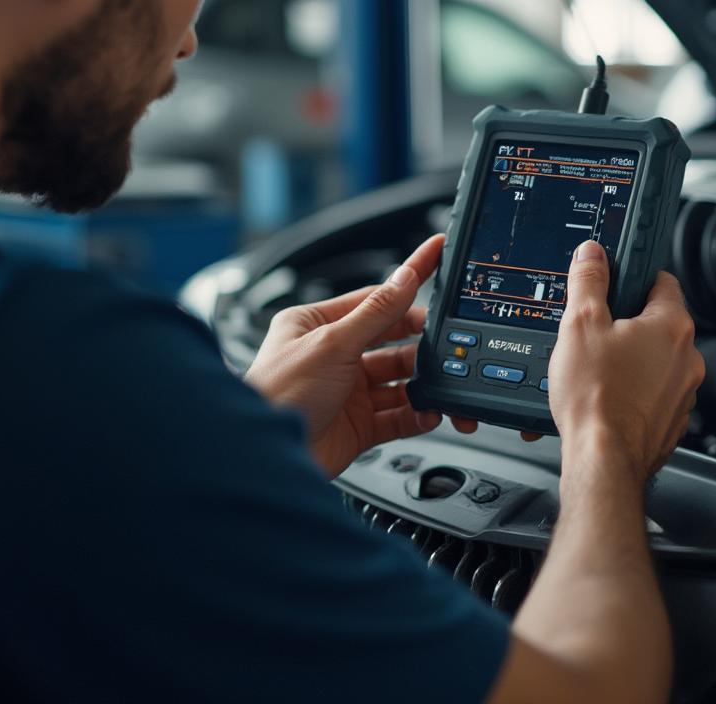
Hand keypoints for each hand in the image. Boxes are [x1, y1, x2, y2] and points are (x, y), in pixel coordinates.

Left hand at [246, 235, 446, 477]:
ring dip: (422, 383)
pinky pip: (398, 417)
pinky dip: (417, 415)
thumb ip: (376, 312)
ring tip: (441, 383)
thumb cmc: (277, 394)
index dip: (408, 281)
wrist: (265, 458)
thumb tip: (406, 277)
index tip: (437, 257)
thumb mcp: (332, 343)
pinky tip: (428, 413)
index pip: (374, 297)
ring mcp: (347, 392)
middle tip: (450, 339)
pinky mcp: (357, 427)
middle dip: (422, 342)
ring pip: (399, 381)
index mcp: (317, 324)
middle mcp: (333, 355)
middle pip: (392, 340)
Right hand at [549, 241, 704, 481]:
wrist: (603, 458)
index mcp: (671, 325)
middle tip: (593, 329)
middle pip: (656, 321)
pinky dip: (633, 389)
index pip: (662, 279)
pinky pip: (653, 391)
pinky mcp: (672, 418)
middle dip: (625, 322)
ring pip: (655, 359)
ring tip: (595, 367)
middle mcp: (688, 357)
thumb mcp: (580, 323)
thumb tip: (592, 254)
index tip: (617, 278)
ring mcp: (684, 391)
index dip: (635, 275)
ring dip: (630, 358)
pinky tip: (605, 394)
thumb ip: (588, 281)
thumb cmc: (596, 396)